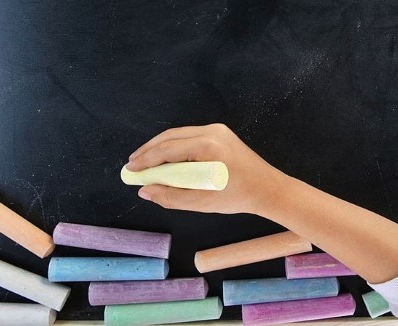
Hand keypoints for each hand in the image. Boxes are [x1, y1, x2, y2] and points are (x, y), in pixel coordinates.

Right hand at [126, 124, 286, 214]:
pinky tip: (165, 158)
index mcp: (208, 146)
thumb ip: (171, 197)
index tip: (130, 170)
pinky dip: (173, 147)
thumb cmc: (238, 197)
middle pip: (170, 137)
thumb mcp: (202, 202)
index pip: (168, 149)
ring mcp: (216, 130)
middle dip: (148, 151)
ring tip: (144, 162)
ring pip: (178, 134)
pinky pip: (189, 136)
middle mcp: (211, 132)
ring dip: (159, 147)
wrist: (267, 188)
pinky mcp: (219, 133)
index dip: (146, 160)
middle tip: (132, 165)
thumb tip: (145, 191)